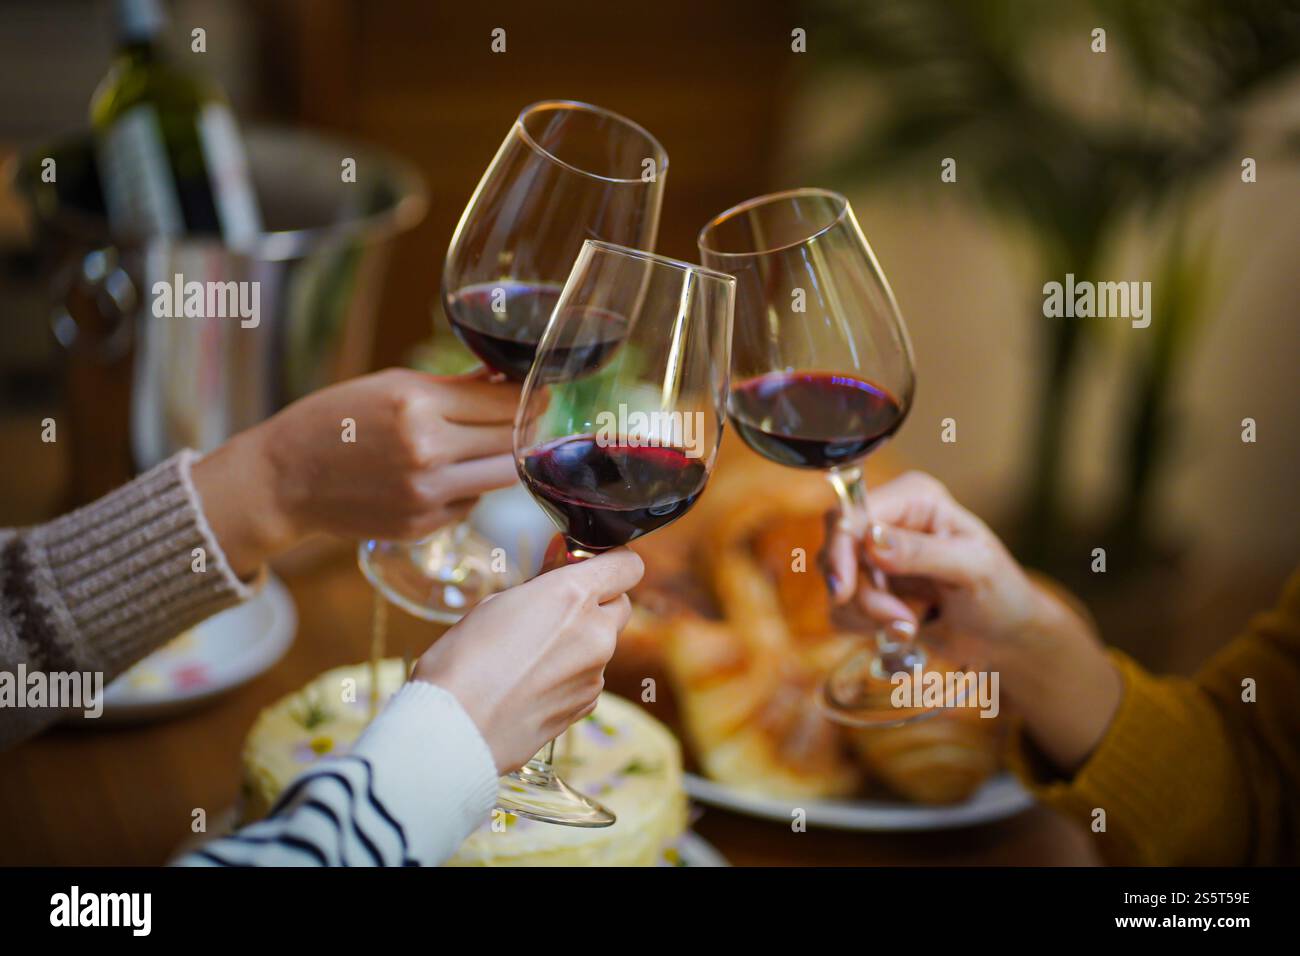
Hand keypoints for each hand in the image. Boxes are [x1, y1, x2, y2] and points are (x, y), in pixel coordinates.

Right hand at [194, 368, 519, 576]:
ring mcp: (426, 494)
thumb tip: (506, 380)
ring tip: (502, 443)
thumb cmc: (335, 421)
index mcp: (416, 405)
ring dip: (508, 458)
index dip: (529, 395)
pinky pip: (471, 503)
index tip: (542, 389)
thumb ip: (452, 387)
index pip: (501, 400)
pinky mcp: (423, 525)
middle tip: (535, 414)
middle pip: (511, 438)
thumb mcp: (390, 385)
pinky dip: (471, 487)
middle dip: (527, 424)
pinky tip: (452, 474)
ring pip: (502, 476)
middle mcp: (426, 451)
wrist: (284, 480)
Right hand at [412, 549, 644, 773]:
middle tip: (557, 610)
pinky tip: (531, 683)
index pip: (627, 566)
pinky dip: (569, 675)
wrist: (457, 728)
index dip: (612, 563)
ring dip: (579, 643)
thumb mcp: (498, 603)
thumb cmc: (463, 662)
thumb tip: (557, 582)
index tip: (594, 565)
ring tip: (529, 656)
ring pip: (601, 645)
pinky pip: (589, 677)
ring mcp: (596, 673)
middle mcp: (595, 634)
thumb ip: (541, 590)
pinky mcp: (587, 705)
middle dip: (595, 603)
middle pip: (620, 606)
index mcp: (573, 596)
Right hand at [825, 470, 1047, 650]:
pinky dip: (868, 627)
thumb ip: (922, 552)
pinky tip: (903, 629)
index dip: (840, 549)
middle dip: (863, 593)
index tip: (844, 592)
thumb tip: (870, 540)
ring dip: (871, 615)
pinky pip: (842, 610)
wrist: (1004, 637)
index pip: (853, 513)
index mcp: (914, 499)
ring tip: (912, 624)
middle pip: (837, 550)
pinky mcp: (868, 589)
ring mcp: (874, 556)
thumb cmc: (1001, 594)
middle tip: (902, 621)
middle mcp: (888, 520)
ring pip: (837, 585)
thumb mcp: (972, 568)